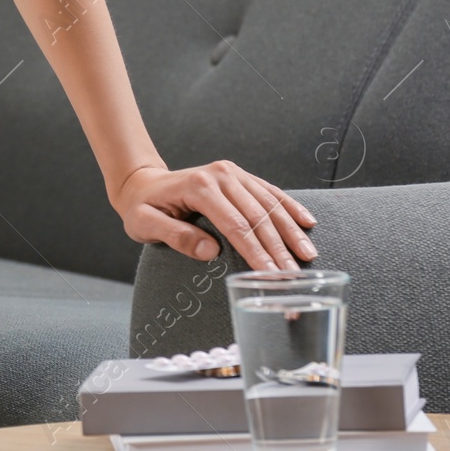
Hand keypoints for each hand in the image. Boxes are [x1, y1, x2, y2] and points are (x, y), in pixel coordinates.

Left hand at [109, 160, 318, 270]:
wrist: (142, 183)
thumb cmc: (142, 208)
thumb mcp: (144, 224)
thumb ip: (175, 236)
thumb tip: (210, 251)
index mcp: (199, 187)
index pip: (236, 226)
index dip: (256, 253)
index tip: (273, 276)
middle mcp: (220, 175)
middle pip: (257, 217)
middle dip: (279, 249)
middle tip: (295, 277)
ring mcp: (231, 173)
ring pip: (269, 204)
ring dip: (290, 231)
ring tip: (308, 256)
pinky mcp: (238, 175)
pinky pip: (269, 191)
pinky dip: (289, 207)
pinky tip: (307, 223)